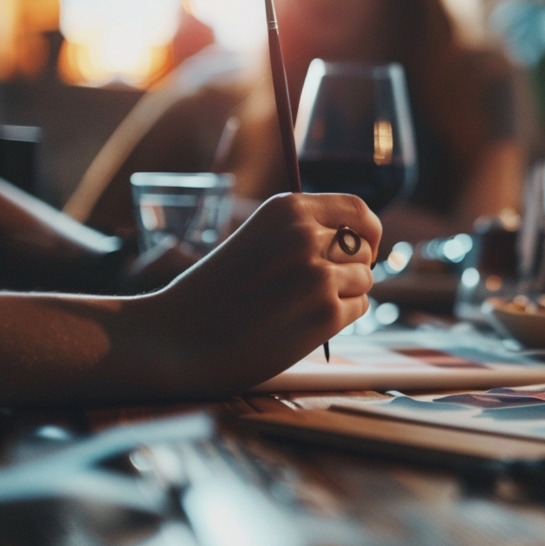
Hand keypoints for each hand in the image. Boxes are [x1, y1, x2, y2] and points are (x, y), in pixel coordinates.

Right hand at [123, 193, 380, 395]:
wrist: (177, 338)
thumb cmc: (215, 294)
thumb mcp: (256, 240)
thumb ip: (302, 234)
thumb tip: (362, 245)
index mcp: (288, 208)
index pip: (357, 210)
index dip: (367, 232)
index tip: (362, 248)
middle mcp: (306, 234)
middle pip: (365, 248)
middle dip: (351, 268)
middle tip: (318, 290)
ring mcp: (319, 273)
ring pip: (364, 279)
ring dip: (345, 295)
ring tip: (302, 307)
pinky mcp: (327, 313)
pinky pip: (358, 308)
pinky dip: (340, 319)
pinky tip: (303, 325)